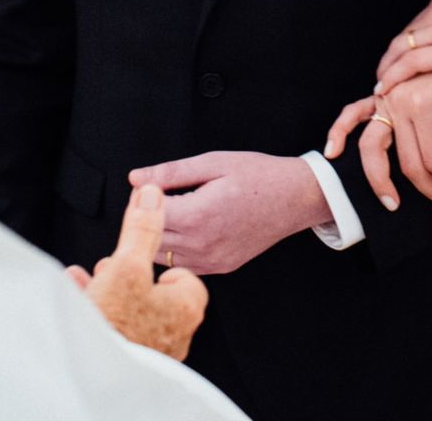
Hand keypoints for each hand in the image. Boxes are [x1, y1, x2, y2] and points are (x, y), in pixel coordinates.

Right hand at [64, 184, 207, 361]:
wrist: (89, 373)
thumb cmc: (115, 323)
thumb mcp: (127, 264)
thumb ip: (142, 230)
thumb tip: (152, 193)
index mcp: (187, 307)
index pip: (180, 271)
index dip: (154, 260)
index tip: (135, 256)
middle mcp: (177, 332)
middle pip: (154, 288)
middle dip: (128, 272)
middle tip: (110, 265)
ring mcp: (153, 348)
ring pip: (134, 306)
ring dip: (111, 287)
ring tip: (91, 277)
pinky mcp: (130, 359)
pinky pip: (117, 324)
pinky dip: (99, 307)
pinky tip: (78, 293)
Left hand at [127, 151, 331, 275]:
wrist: (295, 198)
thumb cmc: (258, 176)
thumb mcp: (213, 163)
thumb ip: (170, 172)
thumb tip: (136, 179)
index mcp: (198, 215)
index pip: (146, 215)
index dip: (141, 198)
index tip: (148, 186)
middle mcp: (202, 244)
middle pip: (149, 240)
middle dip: (143, 219)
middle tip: (154, 198)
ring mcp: (211, 261)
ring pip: (162, 258)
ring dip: (156, 237)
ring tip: (170, 213)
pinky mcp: (220, 268)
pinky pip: (183, 266)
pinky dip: (175, 251)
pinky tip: (185, 230)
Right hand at [324, 70, 431, 210]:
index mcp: (423, 103)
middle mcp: (397, 101)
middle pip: (407, 161)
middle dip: (428, 188)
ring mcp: (384, 97)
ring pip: (372, 146)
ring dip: (379, 179)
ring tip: (391, 203)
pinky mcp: (378, 95)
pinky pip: (352, 114)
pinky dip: (339, 132)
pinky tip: (333, 153)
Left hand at [374, 0, 431, 91]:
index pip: (419, 22)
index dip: (407, 42)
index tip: (401, 57)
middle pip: (404, 35)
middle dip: (391, 56)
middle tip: (383, 74)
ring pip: (400, 49)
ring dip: (386, 69)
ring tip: (379, 85)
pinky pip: (410, 64)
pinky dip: (393, 77)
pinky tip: (384, 89)